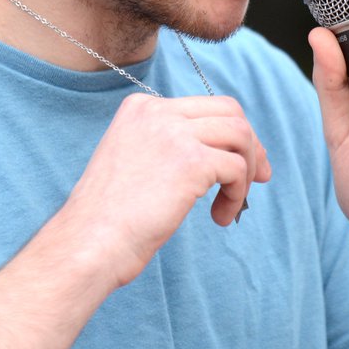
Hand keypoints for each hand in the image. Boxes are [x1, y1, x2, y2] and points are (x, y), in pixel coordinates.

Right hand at [61, 93, 270, 287]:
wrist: (90, 242)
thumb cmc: (111, 217)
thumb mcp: (136, 161)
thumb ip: (170, 145)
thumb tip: (227, 151)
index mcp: (141, 107)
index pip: (204, 106)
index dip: (231, 134)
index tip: (242, 164)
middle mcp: (157, 111)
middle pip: (229, 111)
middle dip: (251, 144)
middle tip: (259, 178)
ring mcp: (174, 133)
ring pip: (240, 135)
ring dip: (247, 172)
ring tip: (232, 203)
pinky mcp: (191, 161)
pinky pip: (237, 168)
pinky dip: (237, 195)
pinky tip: (220, 218)